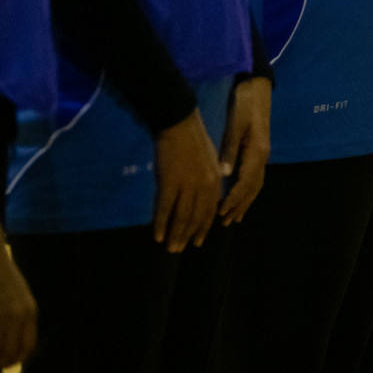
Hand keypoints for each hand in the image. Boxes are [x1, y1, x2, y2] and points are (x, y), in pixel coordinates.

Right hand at [153, 109, 221, 251]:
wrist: (179, 123)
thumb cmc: (193, 139)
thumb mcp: (210, 160)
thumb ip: (209, 179)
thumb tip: (204, 197)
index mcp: (215, 180)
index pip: (209, 211)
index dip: (203, 228)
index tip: (197, 241)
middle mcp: (204, 186)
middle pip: (196, 218)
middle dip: (188, 236)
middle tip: (179, 249)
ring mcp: (187, 185)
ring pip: (181, 217)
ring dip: (175, 235)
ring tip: (169, 248)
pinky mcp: (169, 183)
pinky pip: (165, 209)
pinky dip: (161, 224)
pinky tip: (157, 236)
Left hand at [218, 77, 271, 224]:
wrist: (256, 89)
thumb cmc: (244, 106)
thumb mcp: (235, 126)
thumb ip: (230, 151)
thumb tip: (223, 175)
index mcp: (256, 152)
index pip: (245, 182)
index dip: (234, 199)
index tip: (221, 212)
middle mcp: (262, 156)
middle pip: (253, 188)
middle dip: (240, 205)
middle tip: (225, 222)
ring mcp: (263, 154)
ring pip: (256, 184)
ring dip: (245, 201)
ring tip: (234, 216)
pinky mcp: (259, 150)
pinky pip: (255, 177)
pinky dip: (248, 191)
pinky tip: (241, 196)